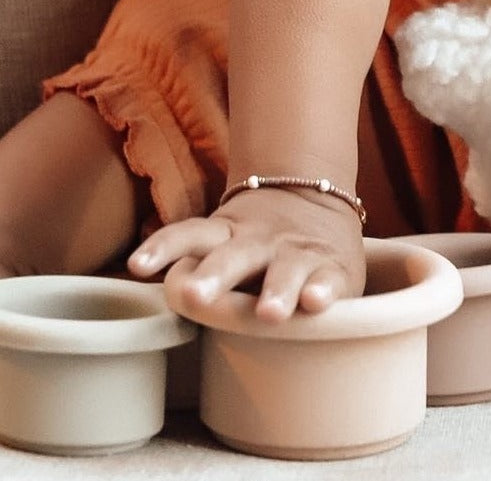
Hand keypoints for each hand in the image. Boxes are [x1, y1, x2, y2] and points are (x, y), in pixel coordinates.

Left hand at [127, 186, 365, 320]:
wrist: (321, 195)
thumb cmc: (260, 239)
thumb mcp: (228, 239)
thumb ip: (200, 264)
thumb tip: (164, 294)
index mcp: (226, 234)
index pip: (188, 234)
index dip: (163, 247)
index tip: (137, 266)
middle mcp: (258, 241)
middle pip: (232, 255)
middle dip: (214, 275)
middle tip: (196, 295)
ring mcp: (297, 253)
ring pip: (284, 269)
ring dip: (276, 289)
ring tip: (269, 313)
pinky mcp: (333, 267)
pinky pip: (328, 279)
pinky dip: (323, 289)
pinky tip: (316, 301)